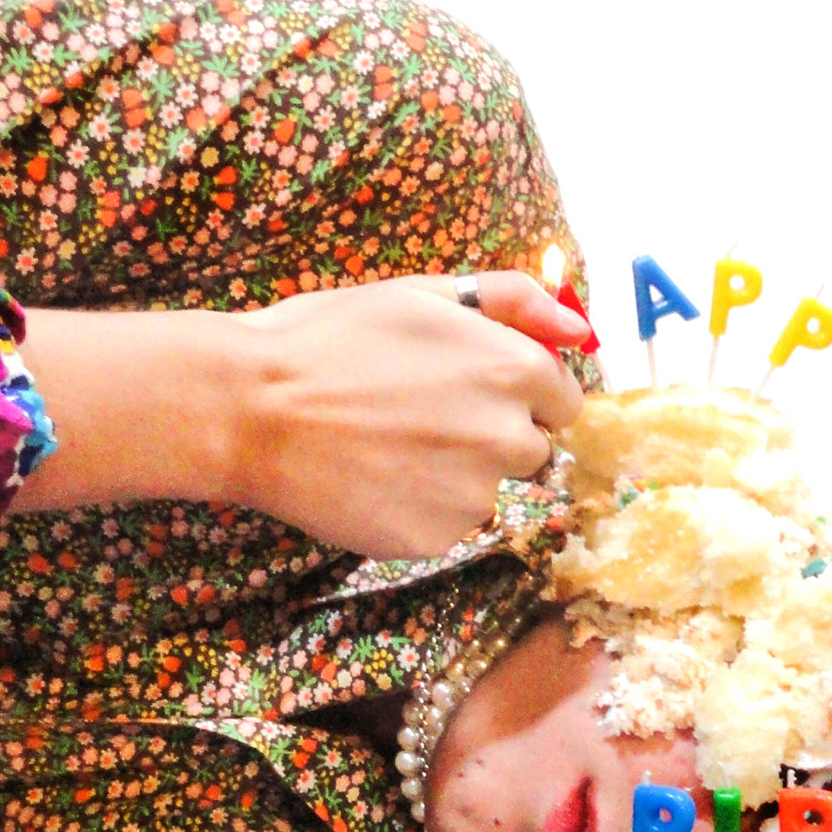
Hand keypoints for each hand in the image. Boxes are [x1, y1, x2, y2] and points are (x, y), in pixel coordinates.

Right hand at [230, 272, 585, 556]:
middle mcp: (508, 435)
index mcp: (515, 369)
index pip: (563, 400)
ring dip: (454, 475)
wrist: (250, 407)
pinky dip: (418, 509)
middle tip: (417, 416)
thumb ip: (515, 301)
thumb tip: (581, 331)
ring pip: (487, 489)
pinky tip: (371, 479)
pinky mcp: (436, 538)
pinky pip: (446, 525)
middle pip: (531, 450)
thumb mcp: (424, 294)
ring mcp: (473, 493)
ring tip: (385, 445)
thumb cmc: (331, 339)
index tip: (471, 389)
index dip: (519, 394)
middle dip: (491, 435)